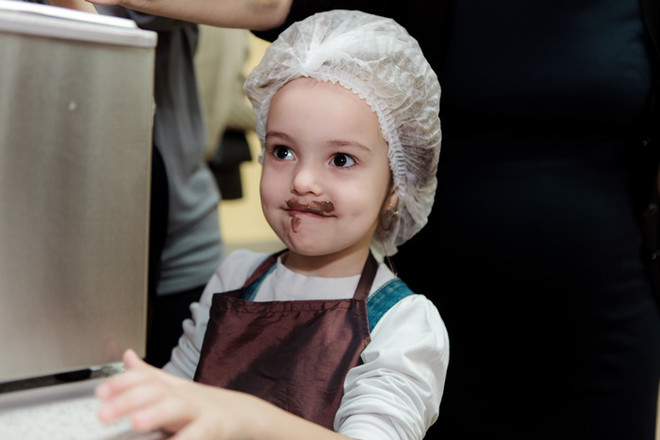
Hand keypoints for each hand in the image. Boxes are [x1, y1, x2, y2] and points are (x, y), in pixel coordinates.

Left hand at [96, 349, 264, 438]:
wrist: (244, 415)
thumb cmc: (203, 406)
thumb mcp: (175, 388)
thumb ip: (148, 375)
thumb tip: (126, 356)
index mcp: (170, 387)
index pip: (144, 377)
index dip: (121, 383)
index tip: (99, 393)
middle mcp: (183, 395)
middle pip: (155, 391)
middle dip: (129, 400)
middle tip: (105, 413)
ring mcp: (199, 411)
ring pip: (177, 409)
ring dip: (156, 414)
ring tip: (136, 422)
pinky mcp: (214, 428)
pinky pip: (198, 435)